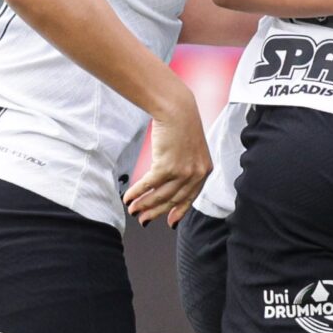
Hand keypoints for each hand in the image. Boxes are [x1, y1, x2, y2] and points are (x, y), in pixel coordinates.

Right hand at [125, 99, 210, 225]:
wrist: (176, 110)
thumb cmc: (182, 125)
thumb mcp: (192, 150)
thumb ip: (187, 167)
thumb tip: (172, 181)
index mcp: (205, 171)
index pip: (191, 197)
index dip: (179, 211)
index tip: (171, 222)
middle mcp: (196, 174)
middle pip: (174, 200)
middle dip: (156, 212)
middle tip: (144, 219)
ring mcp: (182, 172)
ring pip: (160, 195)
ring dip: (144, 205)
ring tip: (133, 210)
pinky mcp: (167, 166)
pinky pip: (149, 185)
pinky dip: (137, 193)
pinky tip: (128, 197)